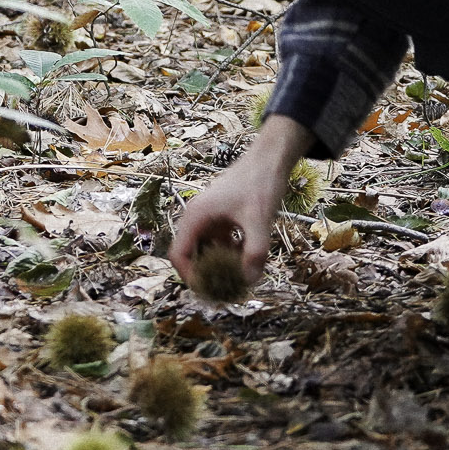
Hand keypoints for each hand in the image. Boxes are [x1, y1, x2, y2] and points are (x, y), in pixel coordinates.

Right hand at [168, 116, 311, 293]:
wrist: (270, 158)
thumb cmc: (259, 183)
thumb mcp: (258, 220)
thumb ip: (254, 252)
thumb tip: (249, 281)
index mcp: (196, 217)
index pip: (178, 254)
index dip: (189, 276)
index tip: (209, 291)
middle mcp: (198, 218)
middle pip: (191, 255)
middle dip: (205, 275)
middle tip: (224, 291)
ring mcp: (210, 217)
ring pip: (206, 250)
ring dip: (218, 266)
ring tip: (237, 281)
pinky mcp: (222, 217)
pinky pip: (219, 243)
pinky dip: (229, 254)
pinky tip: (247, 261)